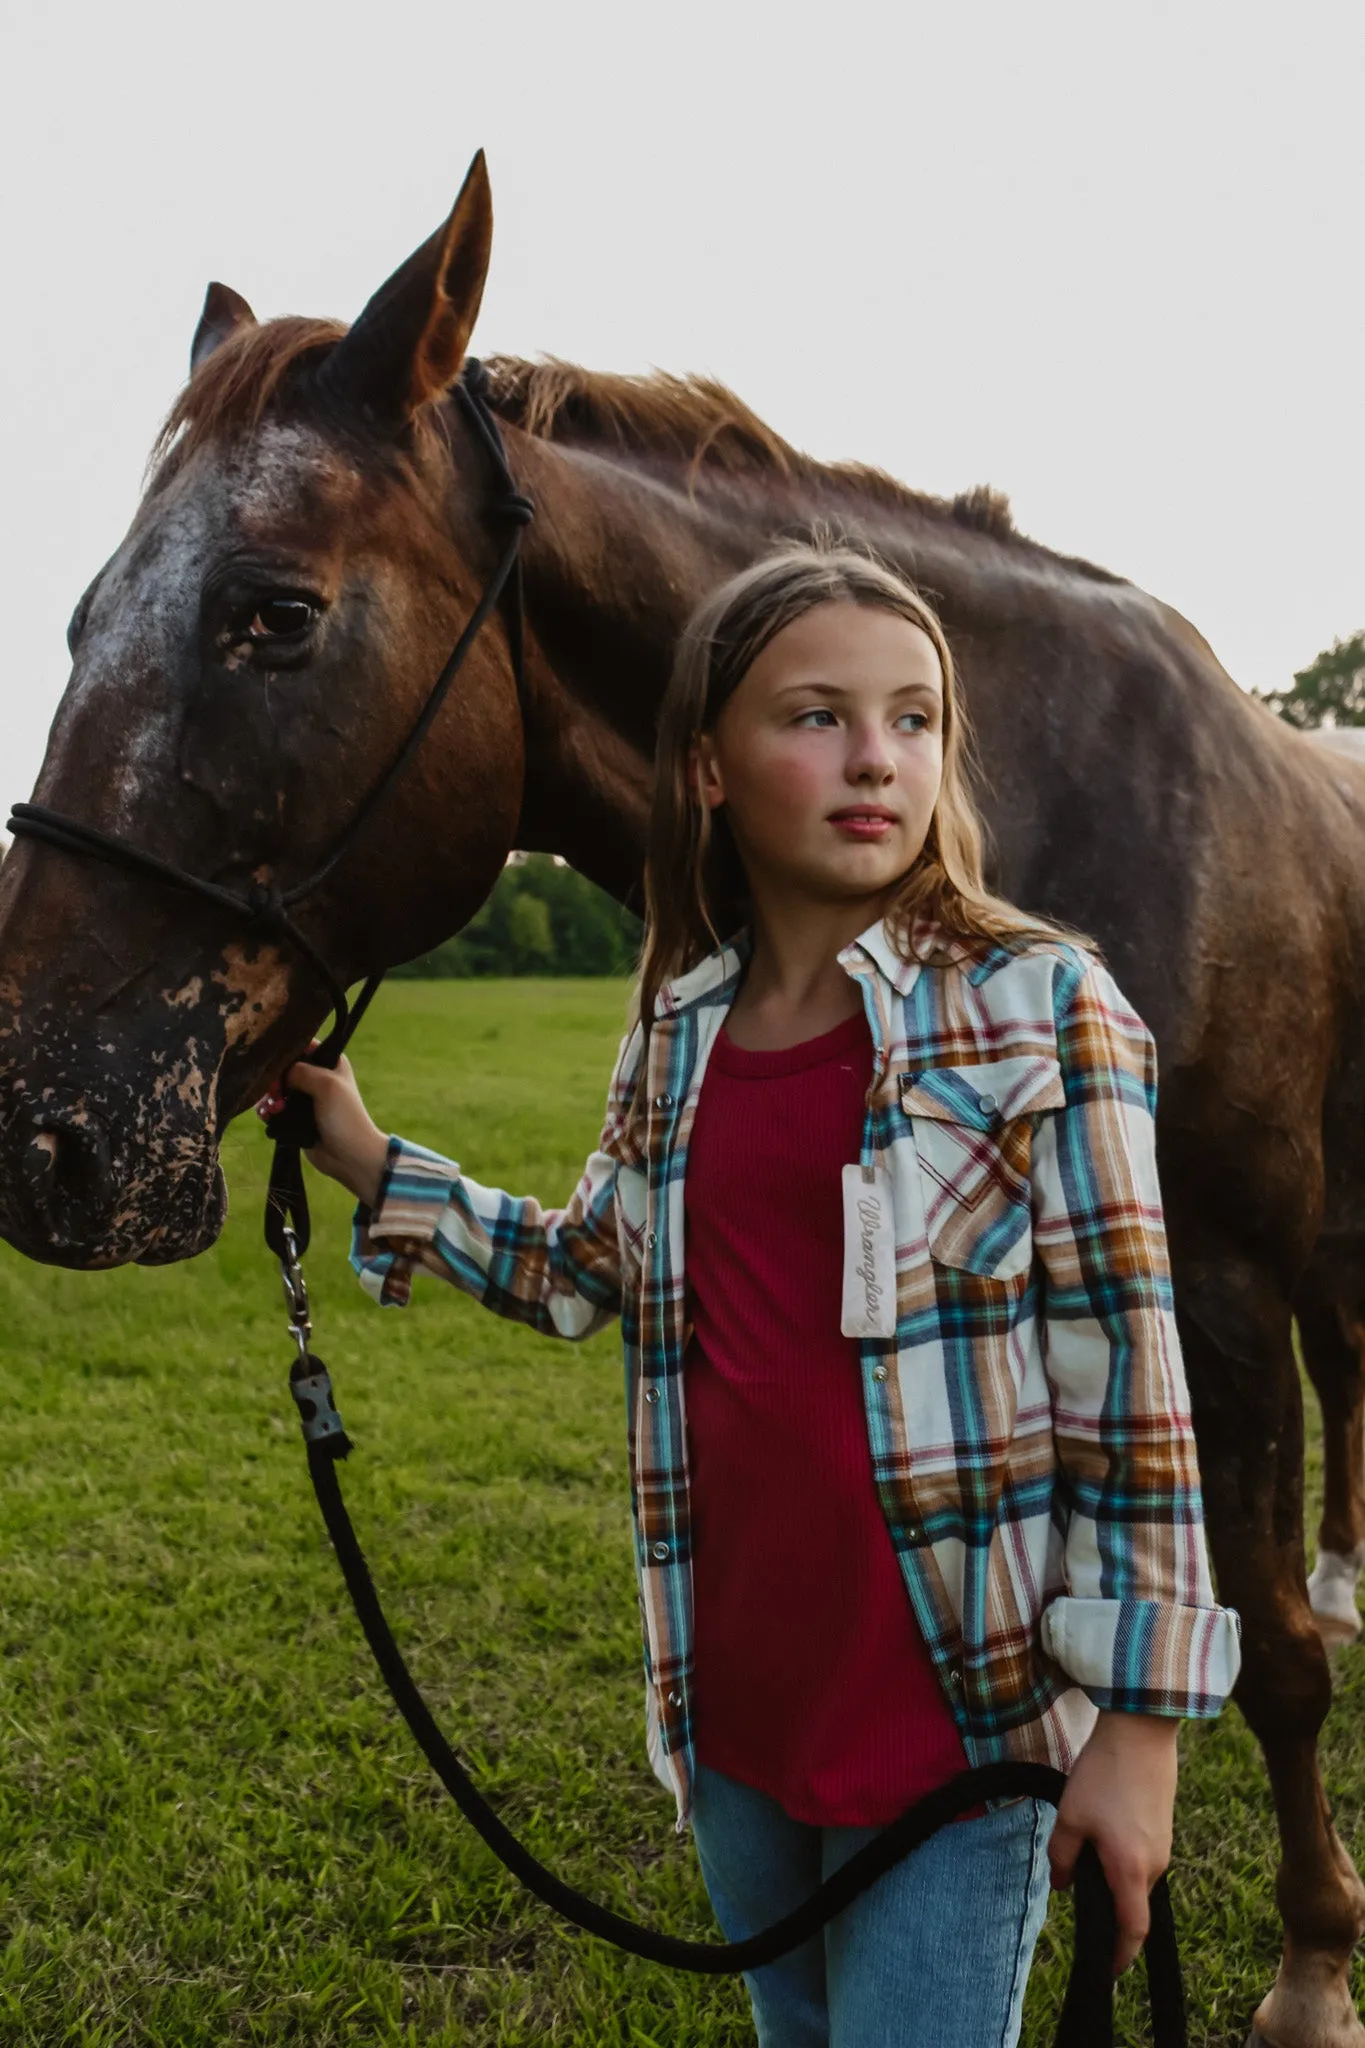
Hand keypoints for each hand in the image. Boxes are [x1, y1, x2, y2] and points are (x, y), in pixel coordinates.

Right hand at [268, 1054, 390, 1206]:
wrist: (349, 1155)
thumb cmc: (344, 1117)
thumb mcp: (327, 1085)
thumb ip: (301, 1071)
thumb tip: (280, 1072)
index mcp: (330, 1062)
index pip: (302, 1045)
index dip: (287, 1052)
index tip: (277, 1066)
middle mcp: (317, 1076)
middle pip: (283, 1068)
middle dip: (274, 1080)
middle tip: (276, 1093)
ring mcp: (305, 1097)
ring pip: (276, 1089)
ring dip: (270, 1098)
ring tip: (275, 1109)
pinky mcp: (295, 1116)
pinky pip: (274, 1108)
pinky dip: (268, 1111)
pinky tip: (267, 1115)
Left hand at [1048, 1710, 1178, 1974]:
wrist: (1141, 1731)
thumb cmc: (1104, 1774)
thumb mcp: (1071, 1816)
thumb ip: (1062, 1857)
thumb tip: (1063, 1885)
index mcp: (1132, 1871)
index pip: (1132, 1930)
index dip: (1120, 1956)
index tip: (1107, 1969)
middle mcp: (1156, 1865)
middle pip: (1133, 1905)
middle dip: (1110, 1912)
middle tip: (1080, 1900)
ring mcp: (1164, 1846)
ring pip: (1137, 1879)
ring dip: (1115, 1880)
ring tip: (1084, 1854)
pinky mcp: (1163, 1827)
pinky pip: (1143, 1858)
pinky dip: (1123, 1860)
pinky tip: (1102, 1832)